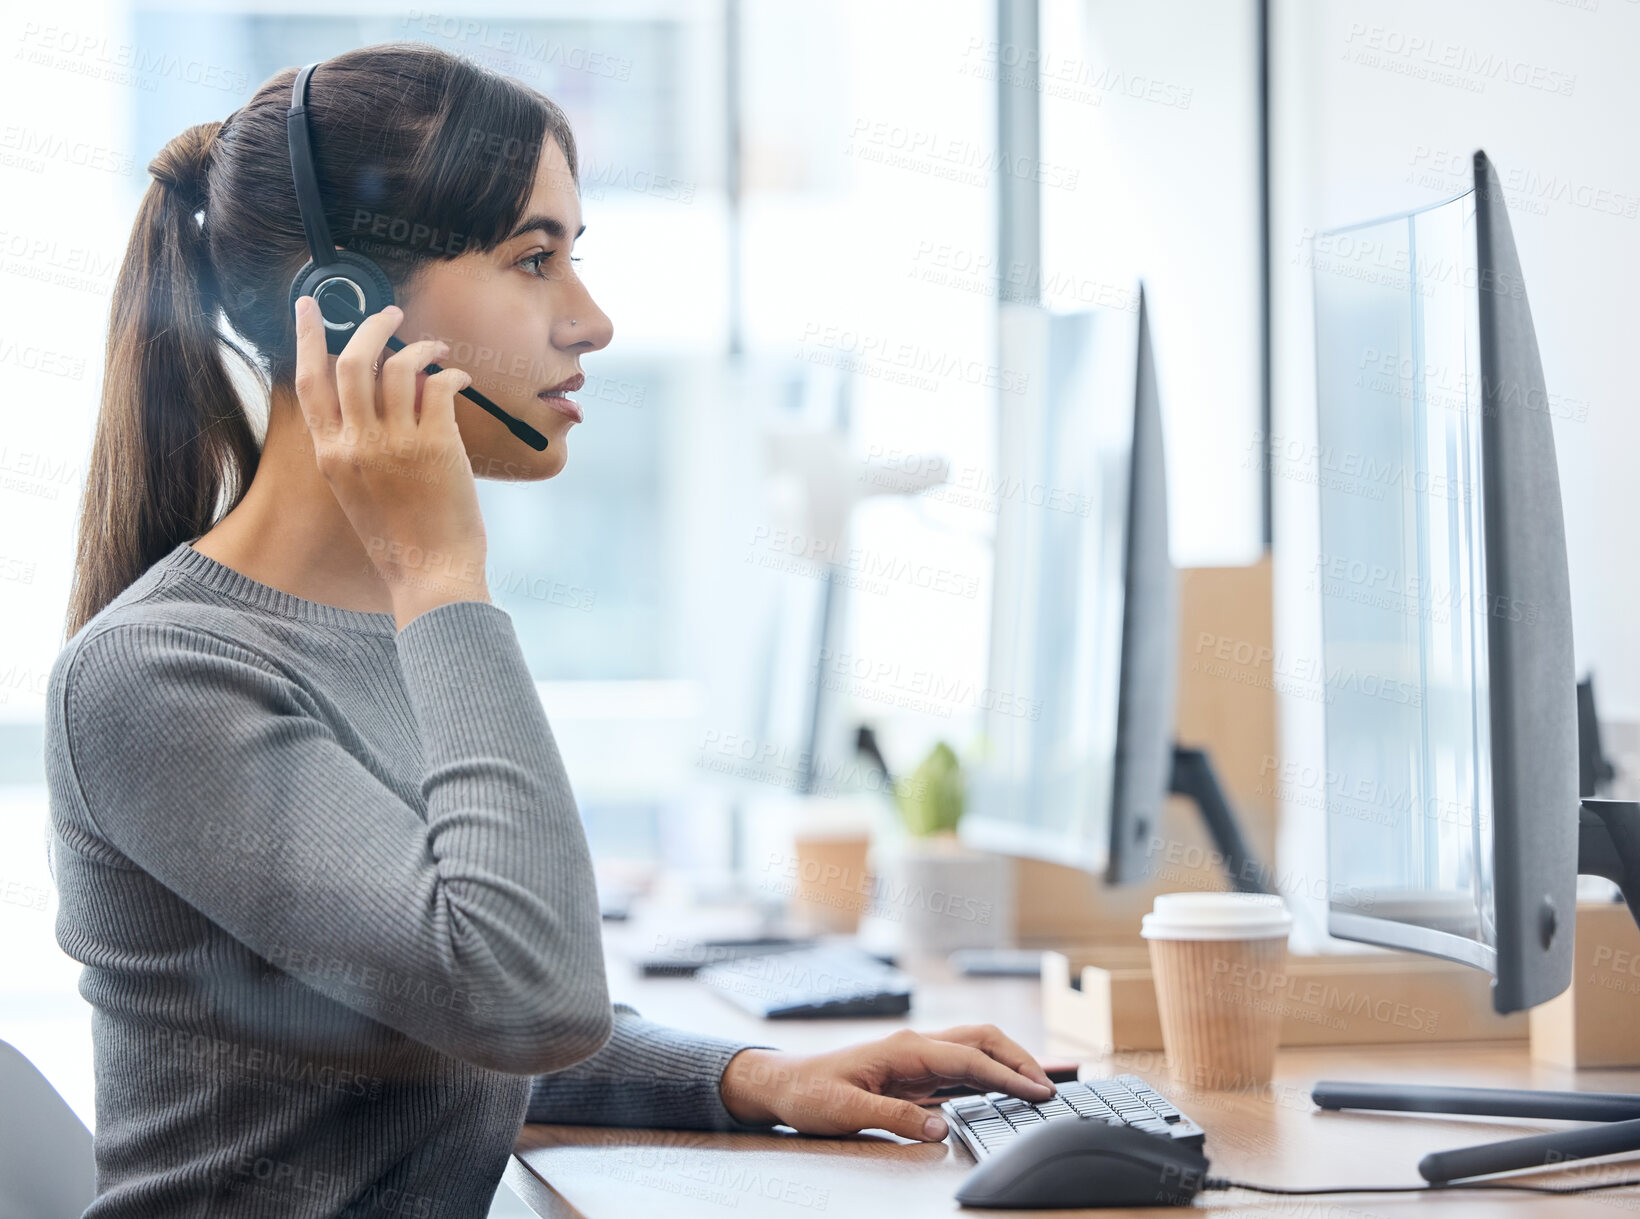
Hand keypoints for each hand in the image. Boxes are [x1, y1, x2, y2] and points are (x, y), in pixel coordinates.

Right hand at [291, 296, 487, 627]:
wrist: (429, 574)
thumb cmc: (398, 538)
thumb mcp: (356, 490)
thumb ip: (355, 445)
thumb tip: (378, 393)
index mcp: (330, 454)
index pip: (309, 381)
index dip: (308, 336)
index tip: (310, 306)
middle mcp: (356, 444)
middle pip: (353, 361)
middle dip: (371, 326)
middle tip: (389, 313)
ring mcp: (395, 443)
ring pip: (399, 366)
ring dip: (419, 346)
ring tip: (437, 348)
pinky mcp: (436, 446)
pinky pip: (440, 387)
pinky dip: (451, 374)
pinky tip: (460, 380)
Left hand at [718, 1025, 1055, 1141]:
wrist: (784, 1084)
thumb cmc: (811, 1093)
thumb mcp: (848, 1110)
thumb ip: (896, 1118)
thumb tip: (941, 1127)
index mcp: (904, 1049)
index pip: (969, 1059)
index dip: (1007, 1075)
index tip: (1038, 1092)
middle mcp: (915, 1046)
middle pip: (980, 1040)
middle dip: (1018, 1058)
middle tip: (1049, 1086)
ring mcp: (915, 1058)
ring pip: (973, 1049)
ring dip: (1007, 1062)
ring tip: (1037, 1086)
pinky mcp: (912, 1073)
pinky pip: (959, 1068)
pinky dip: (988, 1074)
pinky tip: (1002, 1089)